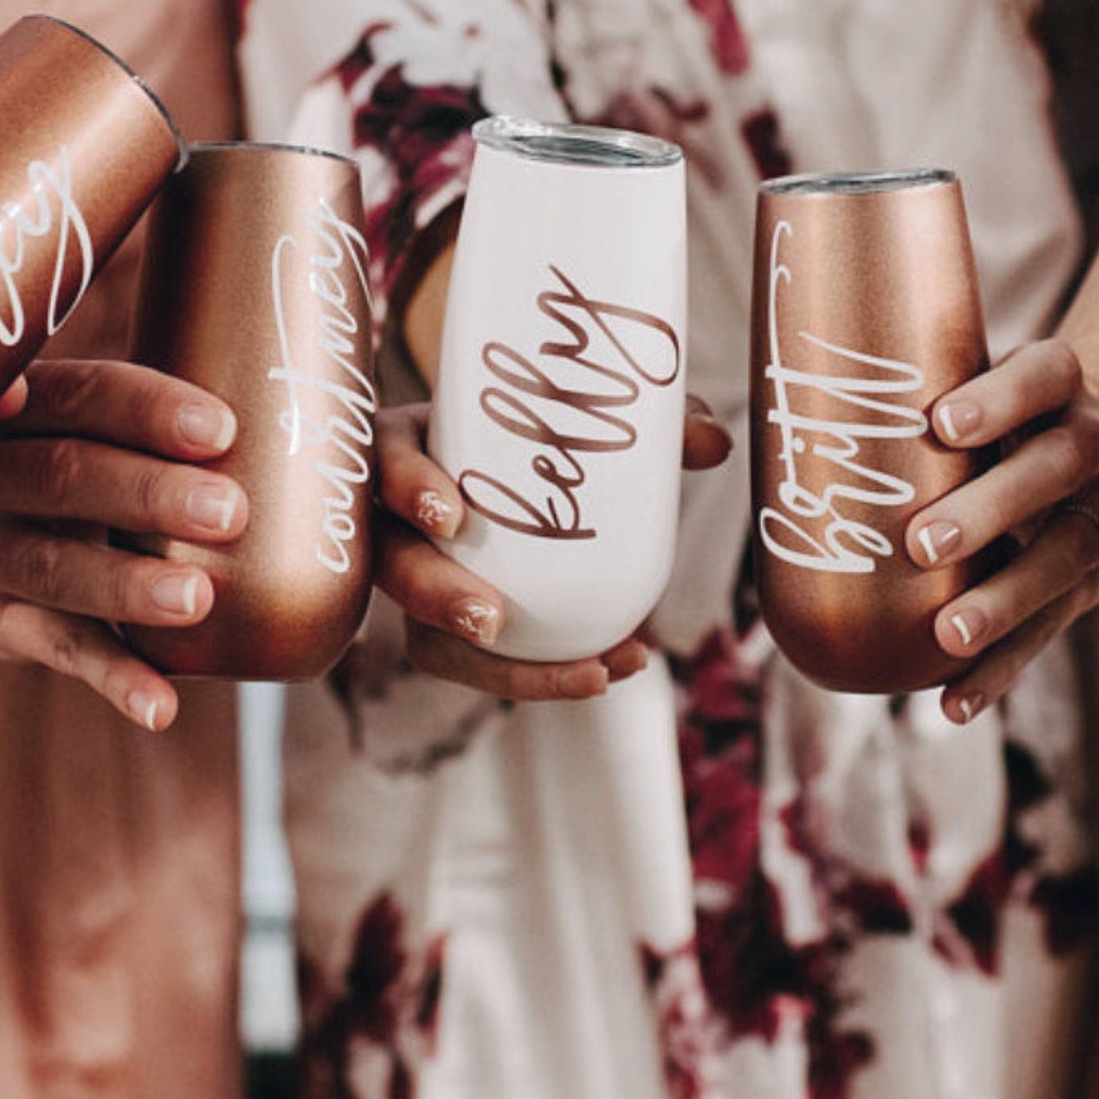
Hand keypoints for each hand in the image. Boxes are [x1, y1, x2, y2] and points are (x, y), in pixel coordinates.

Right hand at [0, 360, 247, 730]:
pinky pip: (61, 651)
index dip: (149, 412)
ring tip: (198, 599)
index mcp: (18, 407)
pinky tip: (160, 705)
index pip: (82, 396)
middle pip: (64, 479)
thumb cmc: (45, 454)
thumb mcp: (65, 417)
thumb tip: (275, 419)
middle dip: (148, 495)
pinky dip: (114, 679)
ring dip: (129, 588)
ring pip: (56, 570)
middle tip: (228, 512)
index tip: (221, 429)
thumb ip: (140, 413)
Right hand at [374, 396, 733, 699]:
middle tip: (493, 619)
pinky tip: (608, 672)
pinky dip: (540, 677)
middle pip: (389, 561)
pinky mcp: (448, 627)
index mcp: (419, 444)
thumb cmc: (552, 433)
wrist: (545, 476)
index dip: (407, 486)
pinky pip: (476, 666)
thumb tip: (713, 441)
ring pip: (424, 633)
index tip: (452, 515)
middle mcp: (401, 515)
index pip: (385, 458)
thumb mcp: (594, 421)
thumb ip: (653, 423)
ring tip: (588, 673)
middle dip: (434, 596)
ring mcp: (419, 576)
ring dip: (494, 667)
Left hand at [902, 341, 1098, 724]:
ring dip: (1007, 599)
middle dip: (993, 506)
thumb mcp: (972, 382)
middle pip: (1058, 467)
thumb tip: (767, 421)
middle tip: (922, 542)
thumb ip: (903, 394)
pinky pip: (1055, 626)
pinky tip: (953, 700)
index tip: (942, 422)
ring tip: (949, 634)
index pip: (1044, 375)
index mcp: (1061, 382)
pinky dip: (1004, 666)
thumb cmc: (994, 410)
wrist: (1088, 444)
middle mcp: (1097, 440)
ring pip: (1069, 553)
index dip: (1001, 399)